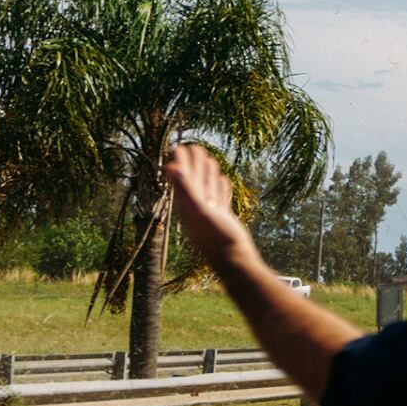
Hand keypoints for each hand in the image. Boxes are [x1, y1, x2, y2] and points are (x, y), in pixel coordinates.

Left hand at [164, 143, 257, 270]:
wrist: (234, 259)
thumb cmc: (217, 237)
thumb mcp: (200, 211)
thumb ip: (186, 190)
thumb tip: (172, 168)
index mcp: (187, 204)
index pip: (181, 178)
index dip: (180, 163)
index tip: (179, 147)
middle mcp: (196, 207)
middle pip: (193, 180)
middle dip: (193, 163)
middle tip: (193, 146)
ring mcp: (211, 212)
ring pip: (207, 187)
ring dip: (206, 172)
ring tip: (208, 158)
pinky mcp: (223, 217)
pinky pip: (220, 197)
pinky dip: (220, 187)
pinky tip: (223, 180)